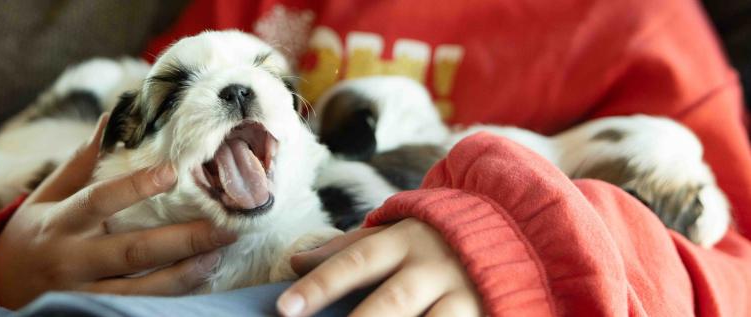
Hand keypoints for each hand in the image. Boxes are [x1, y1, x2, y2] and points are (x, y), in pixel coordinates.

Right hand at [0, 114, 235, 308]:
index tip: (173, 171)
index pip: (99, 200)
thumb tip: (113, 118)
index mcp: (60, 222)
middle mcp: (72, 260)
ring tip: (219, 252)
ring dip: (185, 272)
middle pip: (133, 251)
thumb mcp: (46, 197)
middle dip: (183, 239)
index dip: (135, 186)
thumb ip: (82, 163)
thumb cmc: (31, 235)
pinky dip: (172, 294)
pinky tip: (201, 278)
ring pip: (142, 287)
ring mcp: (84, 292)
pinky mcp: (93, 311)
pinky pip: (139, 305)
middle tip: (225, 225)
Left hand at [277, 218, 482, 316]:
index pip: (357, 260)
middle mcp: (435, 265)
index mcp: (406, 239)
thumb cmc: (438, 238)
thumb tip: (296, 262)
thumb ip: (348, 248)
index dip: (321, 284)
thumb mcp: (397, 231)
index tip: (285, 309)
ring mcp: (465, 294)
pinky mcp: (489, 314)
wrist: (514, 229)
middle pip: (392, 300)